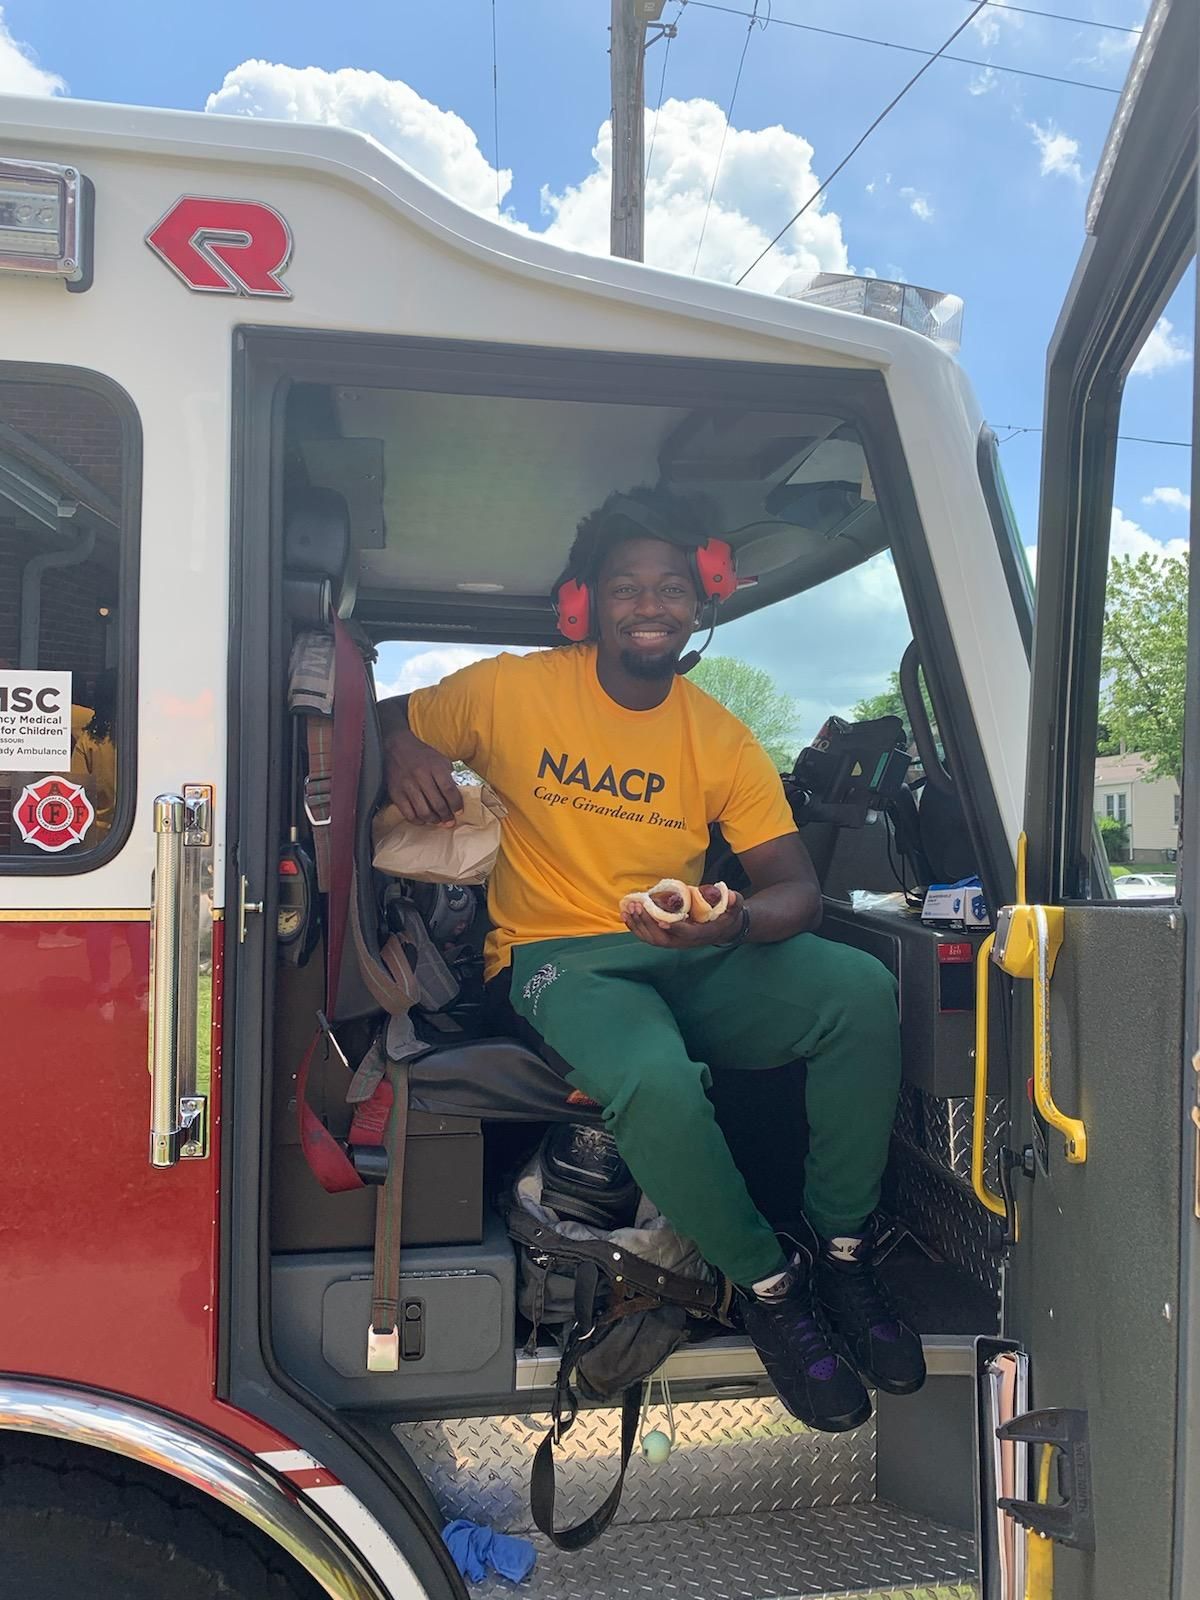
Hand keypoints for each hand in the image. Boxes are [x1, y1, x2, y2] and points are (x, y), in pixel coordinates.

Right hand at [384, 728, 463, 825]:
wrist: (397, 747)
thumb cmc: (422, 755)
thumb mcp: (440, 759)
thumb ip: (449, 776)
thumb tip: (457, 796)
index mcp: (435, 767)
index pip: (449, 790)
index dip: (456, 804)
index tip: (459, 812)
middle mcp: (421, 776)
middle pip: (438, 803)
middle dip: (446, 816)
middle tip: (450, 822)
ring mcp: (407, 786)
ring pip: (423, 811)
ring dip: (433, 820)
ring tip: (438, 822)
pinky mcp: (396, 793)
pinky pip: (408, 813)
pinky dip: (417, 820)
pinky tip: (423, 820)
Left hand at [622, 889, 743, 948]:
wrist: (723, 928)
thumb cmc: (727, 914)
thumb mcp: (734, 907)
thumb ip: (733, 902)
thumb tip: (730, 896)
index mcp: (702, 934)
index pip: (688, 934)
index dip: (676, 929)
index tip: (663, 921)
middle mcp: (686, 942)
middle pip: (663, 939)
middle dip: (649, 924)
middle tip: (638, 906)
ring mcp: (675, 941)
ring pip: (653, 939)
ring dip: (639, 925)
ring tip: (630, 908)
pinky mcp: (667, 938)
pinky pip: (648, 936)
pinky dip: (636, 927)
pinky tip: (627, 914)